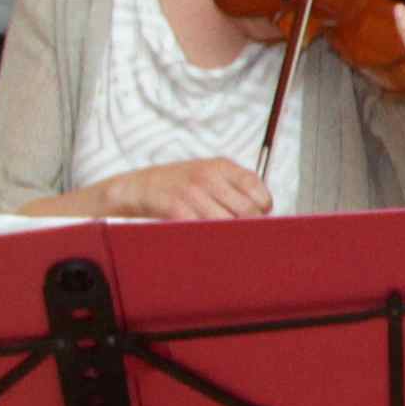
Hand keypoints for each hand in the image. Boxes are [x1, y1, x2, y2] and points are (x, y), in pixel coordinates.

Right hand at [102, 157, 273, 221]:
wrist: (140, 186)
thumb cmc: (181, 184)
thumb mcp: (210, 174)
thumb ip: (236, 186)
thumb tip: (265, 211)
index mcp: (222, 166)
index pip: (258, 191)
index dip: (262, 209)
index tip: (258, 217)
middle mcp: (209, 176)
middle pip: (246, 211)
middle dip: (249, 226)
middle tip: (244, 233)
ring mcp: (192, 192)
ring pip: (227, 223)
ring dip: (229, 235)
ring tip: (226, 238)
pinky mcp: (176, 208)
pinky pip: (203, 229)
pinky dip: (209, 238)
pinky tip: (207, 239)